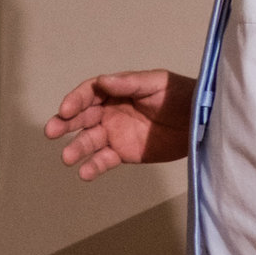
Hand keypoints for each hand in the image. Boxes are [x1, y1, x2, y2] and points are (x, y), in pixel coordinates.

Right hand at [45, 69, 194, 179]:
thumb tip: (103, 81)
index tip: (65, 110)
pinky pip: (104, 160)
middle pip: (82, 118)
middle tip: (52, 132)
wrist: (203, 122)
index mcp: (116, 92)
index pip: (89, 94)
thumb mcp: (157, 83)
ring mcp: (115, 134)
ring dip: (76, 148)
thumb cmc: (182, 96)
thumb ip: (129, 83)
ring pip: (89, 141)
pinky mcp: (124, 153)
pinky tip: (85, 173)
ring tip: (68, 158)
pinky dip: (93, 166)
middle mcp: (110, 112)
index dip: (75, 101)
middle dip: (65, 124)